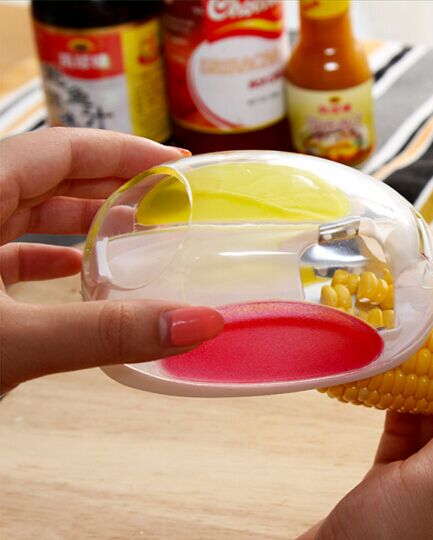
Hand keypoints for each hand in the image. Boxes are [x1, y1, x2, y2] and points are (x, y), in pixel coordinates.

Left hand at [0, 128, 222, 393]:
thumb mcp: (16, 342)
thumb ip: (106, 333)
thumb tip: (201, 323)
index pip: (61, 147)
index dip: (123, 150)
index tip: (176, 165)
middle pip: (47, 173)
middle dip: (110, 182)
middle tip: (166, 197)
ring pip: (23, 206)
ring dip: (79, 217)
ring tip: (133, 231)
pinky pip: (3, 244)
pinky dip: (44, 252)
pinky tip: (74, 272)